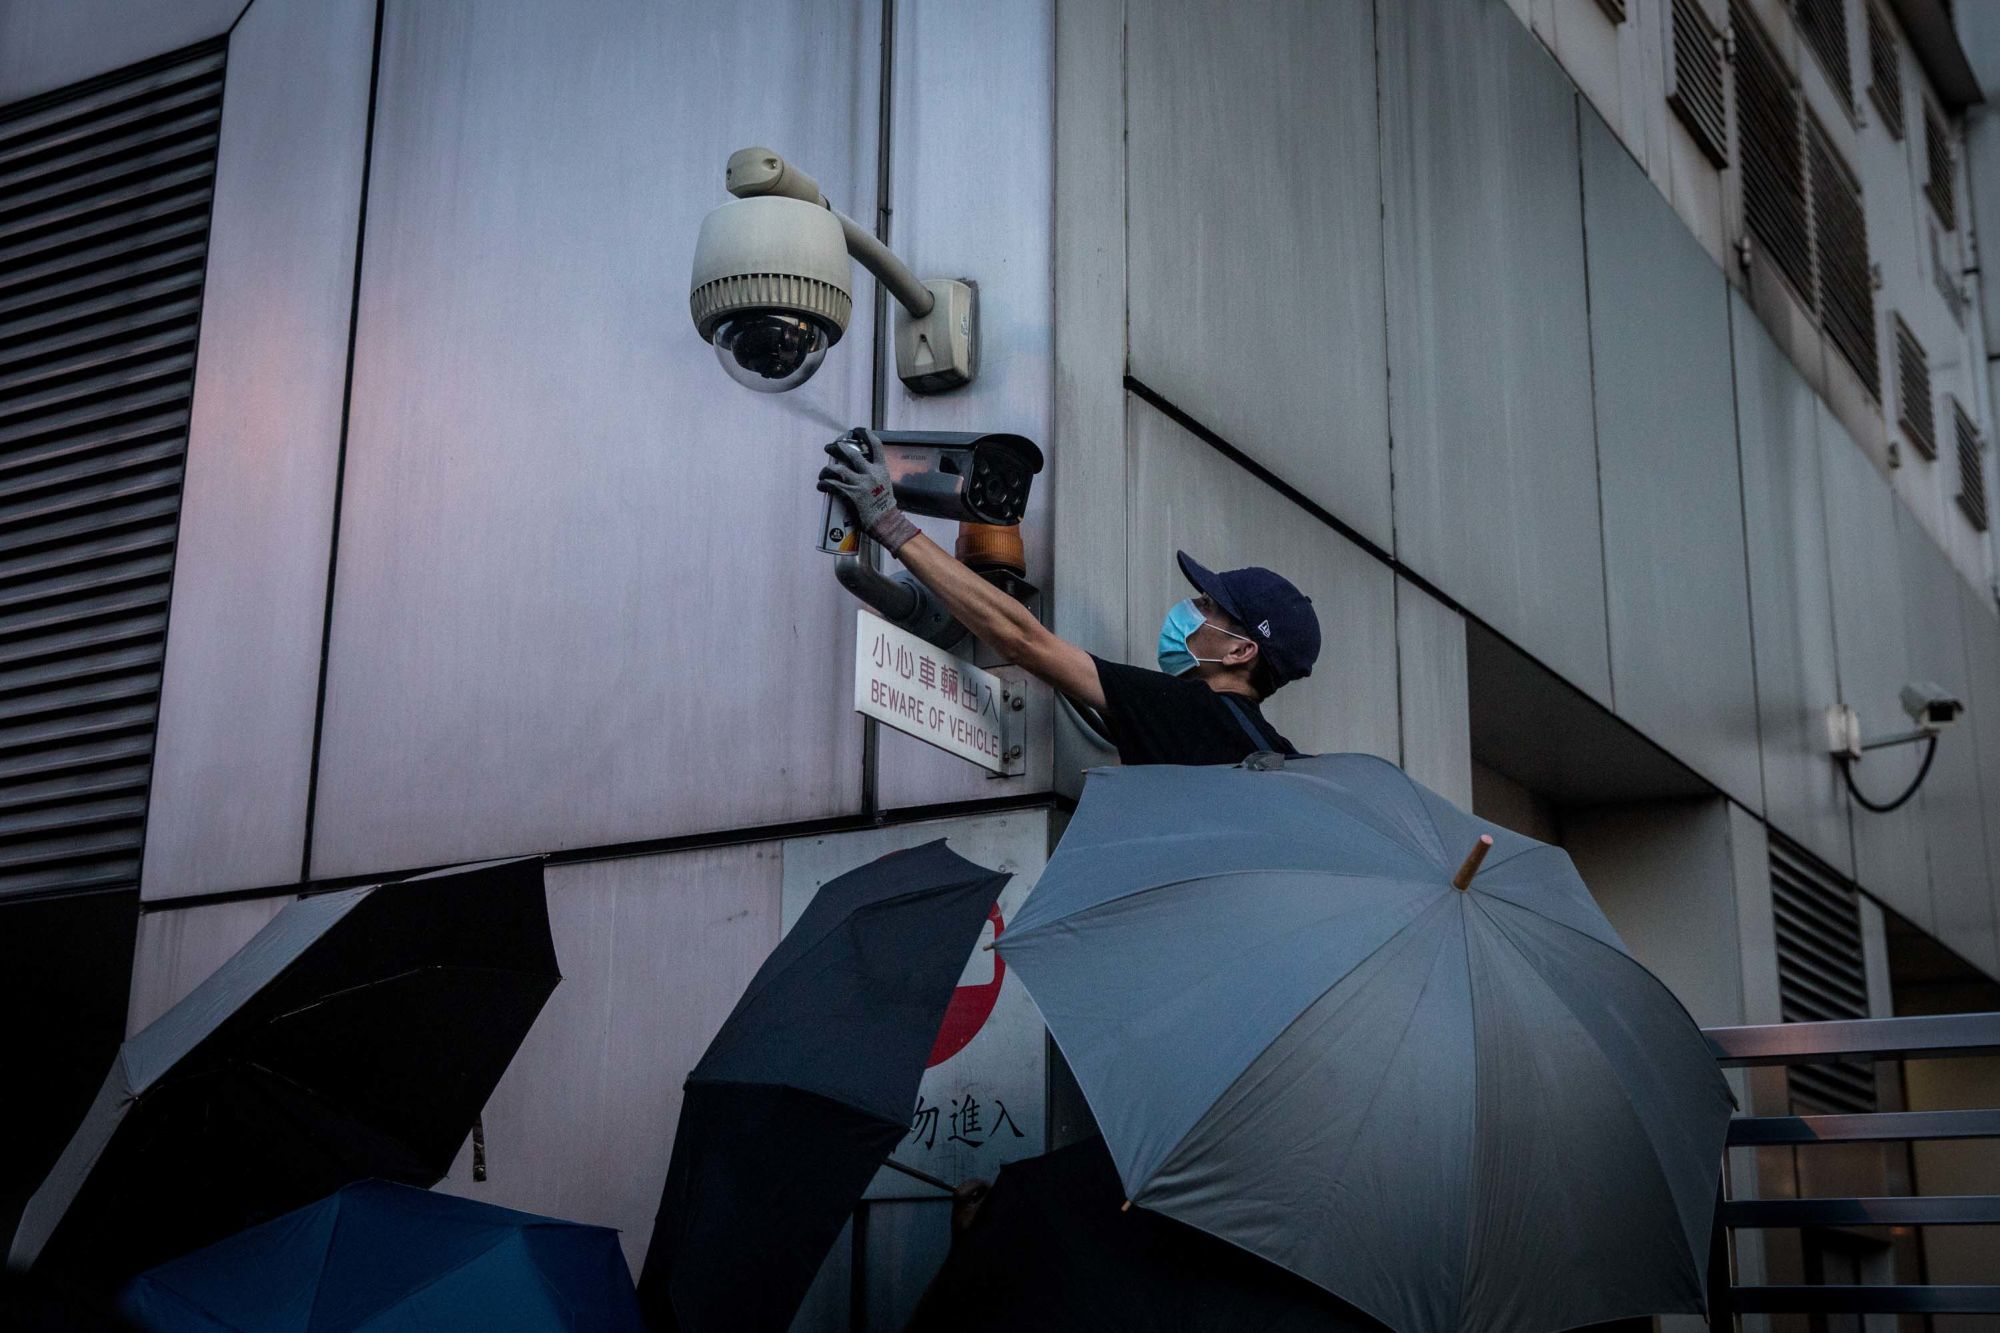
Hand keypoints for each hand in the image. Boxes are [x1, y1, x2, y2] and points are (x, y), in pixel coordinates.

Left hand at [817, 431, 917, 553]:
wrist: (886, 522)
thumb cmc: (886, 507)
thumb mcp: (885, 485)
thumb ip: (875, 475)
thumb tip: (863, 471)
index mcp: (881, 470)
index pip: (876, 446)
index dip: (867, 435)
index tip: (859, 430)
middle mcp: (870, 473)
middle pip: (851, 454)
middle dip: (837, 448)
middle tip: (829, 447)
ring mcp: (860, 484)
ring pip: (837, 469)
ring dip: (826, 470)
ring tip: (822, 473)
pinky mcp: (850, 495)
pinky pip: (832, 485)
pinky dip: (823, 484)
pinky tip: (820, 485)